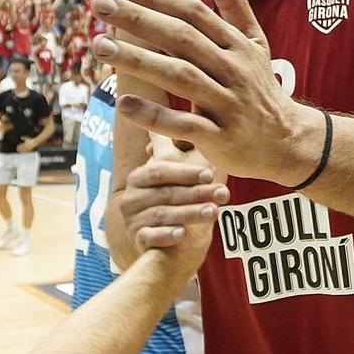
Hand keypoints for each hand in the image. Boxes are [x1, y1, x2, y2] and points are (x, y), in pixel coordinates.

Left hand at [92, 0, 322, 185]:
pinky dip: (154, 115)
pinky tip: (123, 104)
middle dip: (139, 19)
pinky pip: (184, 125)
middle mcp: (233, 70)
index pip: (192, 12)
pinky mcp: (221, 138)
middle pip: (181, 38)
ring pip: (180, 77)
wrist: (287, 143)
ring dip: (138, 61)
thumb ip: (235, 6)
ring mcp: (227, 104)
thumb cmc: (261, 89)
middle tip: (99, 4)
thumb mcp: (256, 44)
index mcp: (236, 44)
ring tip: (100, 48)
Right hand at [118, 138, 226, 259]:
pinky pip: (150, 237)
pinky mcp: (137, 240)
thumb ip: (179, 148)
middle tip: (222, 194)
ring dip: (189, 213)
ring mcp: (132, 219)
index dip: (185, 172)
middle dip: (195, 193)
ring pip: (162, 215)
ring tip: (213, 212)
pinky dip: (166, 235)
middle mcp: (131, 196)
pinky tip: (183, 233)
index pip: (160, 171)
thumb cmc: (180, 201)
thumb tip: (190, 109)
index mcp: (140, 176)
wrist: (176, 244)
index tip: (210, 174)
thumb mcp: (179, 174)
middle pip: (165, 193)